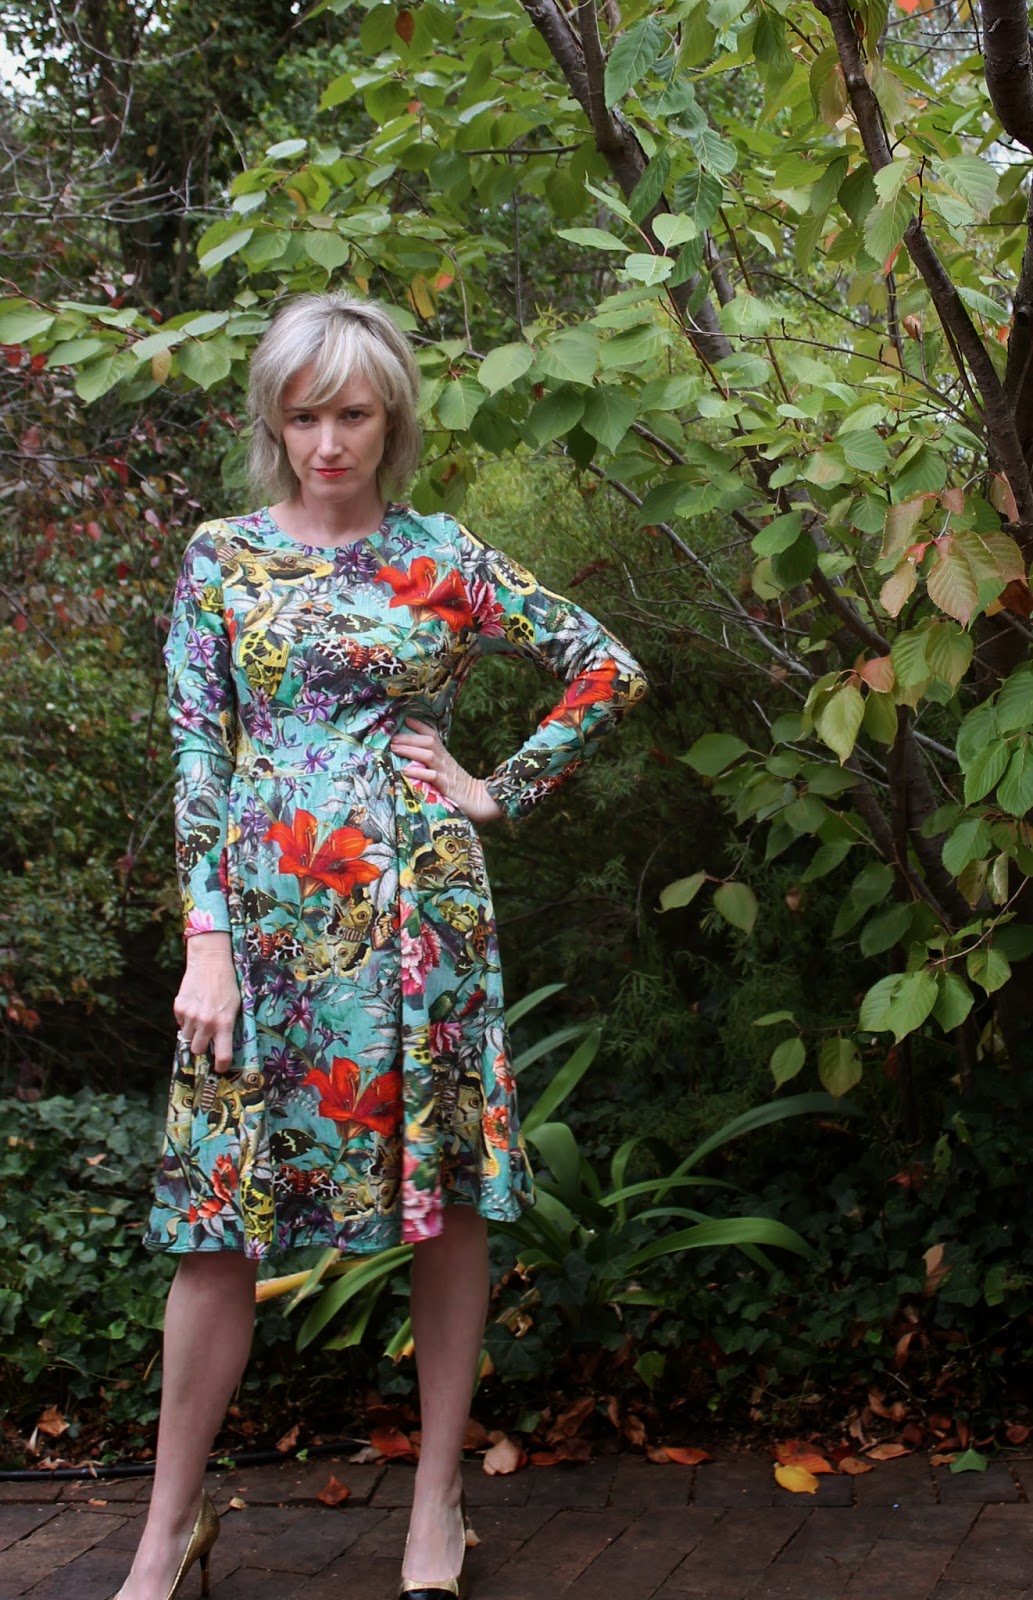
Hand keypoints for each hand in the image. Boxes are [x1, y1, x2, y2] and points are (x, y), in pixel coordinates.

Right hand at [174, 931, 240, 1071]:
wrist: (210, 962)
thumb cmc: (227, 984)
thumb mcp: (235, 1006)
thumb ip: (227, 1025)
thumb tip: (220, 1044)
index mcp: (224, 1023)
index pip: (222, 1054)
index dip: (221, 1065)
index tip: (220, 1068)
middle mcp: (206, 1022)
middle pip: (198, 1050)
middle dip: (203, 1048)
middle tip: (207, 1039)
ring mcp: (190, 1015)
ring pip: (187, 1038)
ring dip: (193, 1034)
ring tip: (201, 1020)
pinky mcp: (179, 1007)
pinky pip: (181, 1023)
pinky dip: (186, 1021)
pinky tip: (194, 1007)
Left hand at [390, 717, 503, 825]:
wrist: (482, 801)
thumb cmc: (461, 789)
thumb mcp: (447, 773)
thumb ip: (433, 765)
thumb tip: (414, 761)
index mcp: (445, 756)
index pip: (433, 736)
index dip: (420, 726)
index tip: (405, 719)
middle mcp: (446, 761)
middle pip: (428, 742)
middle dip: (409, 738)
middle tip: (392, 737)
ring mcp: (447, 773)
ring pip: (429, 755)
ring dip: (410, 750)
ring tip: (395, 748)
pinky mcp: (448, 787)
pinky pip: (433, 776)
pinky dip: (418, 773)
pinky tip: (405, 771)